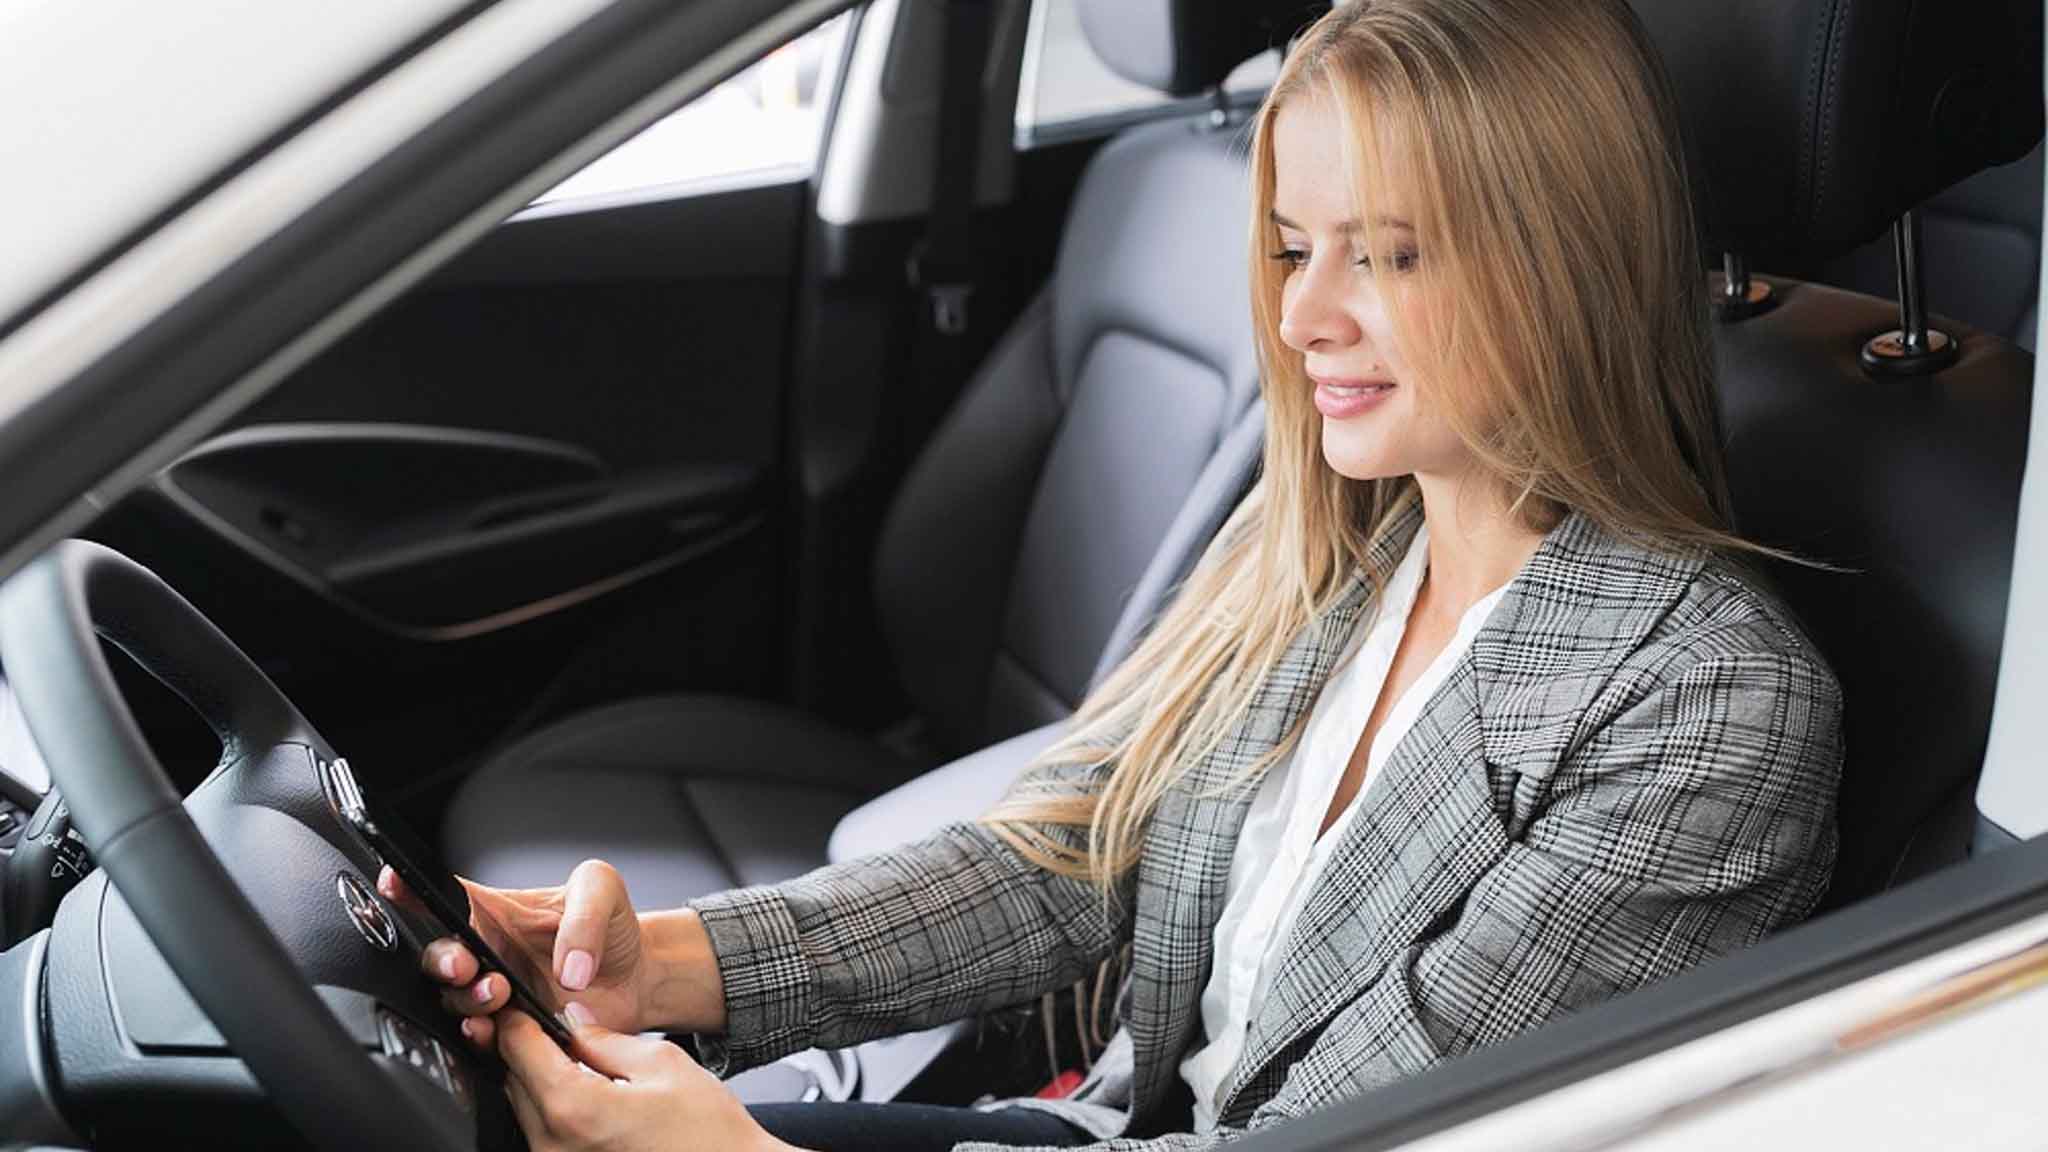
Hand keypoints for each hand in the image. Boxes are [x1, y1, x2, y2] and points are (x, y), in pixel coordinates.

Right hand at [380, 859, 650, 1048]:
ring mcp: (496, 994)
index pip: (442, 895)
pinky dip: (483, 1038)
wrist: (639, 979)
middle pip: (437, 955)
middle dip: (441, 960)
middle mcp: (486, 952)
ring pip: (453, 1000)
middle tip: (465, 963)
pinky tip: (496, 1031)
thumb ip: (585, 916)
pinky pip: (482, 1041)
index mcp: (495, 911)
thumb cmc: (614, 928)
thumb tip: (569, 966)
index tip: (394, 884)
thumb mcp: (602, 891)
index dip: (409, 889)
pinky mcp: (512, 1033)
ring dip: (467, 1000)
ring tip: (498, 992)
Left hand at [497, 1005, 802, 1151]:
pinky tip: (591, 1101)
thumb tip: (571, 1021)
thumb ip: (606, 1040)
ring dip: (542, 1082)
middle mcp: (552, 1145)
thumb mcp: (663, 1063)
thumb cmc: (708, 1131)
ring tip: (582, 1066)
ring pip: (526, 1109)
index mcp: (574, 1107)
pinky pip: (543, 1136)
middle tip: (558, 1029)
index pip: (517, 1047)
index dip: (518, 1017)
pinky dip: (556, 1111)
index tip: (524, 1002)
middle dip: (530, 1049)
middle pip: (514, 1080)